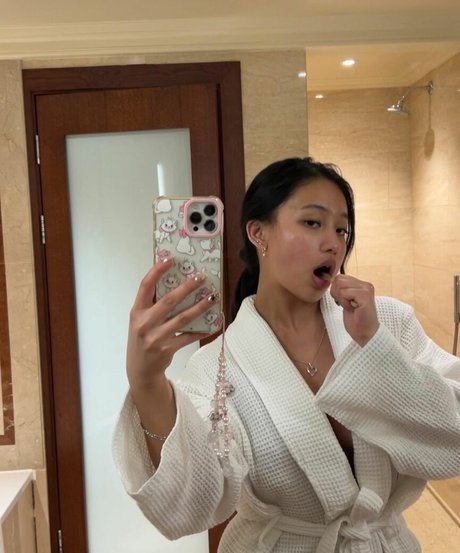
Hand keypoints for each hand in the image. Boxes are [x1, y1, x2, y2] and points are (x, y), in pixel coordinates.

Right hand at [126, 258, 219, 390]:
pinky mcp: (166, 349)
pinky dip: (201, 330)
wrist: (140, 370)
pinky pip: (188, 337)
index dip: (157, 271)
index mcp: (137, 311)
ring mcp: (155, 337)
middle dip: (186, 287)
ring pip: (182, 318)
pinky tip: (212, 323)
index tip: (170, 259)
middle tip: (201, 277)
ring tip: (212, 297)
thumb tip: (175, 282)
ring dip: (199, 307)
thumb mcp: (140, 320)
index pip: (145, 286)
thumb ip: (153, 304)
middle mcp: (144, 323)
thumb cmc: (143, 338)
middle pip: (168, 300)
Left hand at [330, 274, 378, 346]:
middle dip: (337, 294)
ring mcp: (366, 289)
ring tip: (351, 307)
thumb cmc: (355, 319)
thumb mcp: (345, 301)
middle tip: (347, 305)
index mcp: (361, 284)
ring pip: (340, 285)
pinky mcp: (365, 296)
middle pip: (338, 279)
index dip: (336, 290)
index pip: (339, 277)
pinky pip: (344, 293)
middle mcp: (365, 284)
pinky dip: (345, 303)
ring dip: (342, 299)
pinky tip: (353, 309)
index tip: (344, 302)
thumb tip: (330, 280)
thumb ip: (341, 290)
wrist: (365, 333)